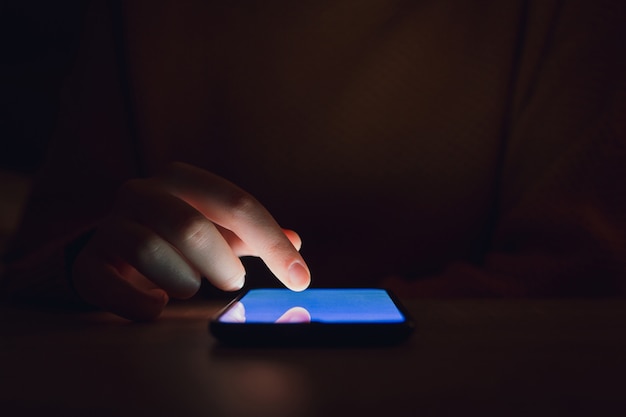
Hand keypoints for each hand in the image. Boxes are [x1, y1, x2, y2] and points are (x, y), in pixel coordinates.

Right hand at [72, 162, 309, 319]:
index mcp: (181, 179)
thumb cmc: (172, 238)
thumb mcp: (215, 229)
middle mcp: (142, 192)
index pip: (236, 204)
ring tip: (188, 286)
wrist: (107, 251)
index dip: (271, 243)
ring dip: (183, 282)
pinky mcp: (87, 262)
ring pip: (152, 252)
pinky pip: (114, 287)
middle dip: (222, 265)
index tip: (300, 278)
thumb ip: (252, 236)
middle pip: (191, 227)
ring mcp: (110, 225)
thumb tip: (296, 242)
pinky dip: (143, 303)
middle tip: (232, 282)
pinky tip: (156, 305)